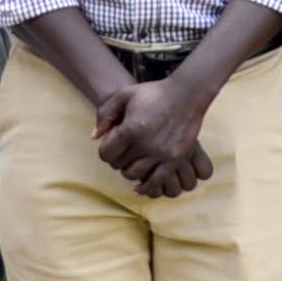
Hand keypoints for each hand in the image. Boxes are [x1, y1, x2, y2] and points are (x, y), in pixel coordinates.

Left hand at [95, 71, 212, 197]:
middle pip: (119, 165)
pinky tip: (140, 187)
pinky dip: (146, 187)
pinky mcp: (175, 159)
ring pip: (136, 175)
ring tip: (133, 162)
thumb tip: (94, 138)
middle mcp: (145, 144)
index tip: (112, 144)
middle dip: (117, 159)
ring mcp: (161, 154)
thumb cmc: (153, 93)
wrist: (186, 95)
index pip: (106, 153)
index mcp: (130, 129)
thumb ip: (105, 113)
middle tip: (123, 152)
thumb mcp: (124, 95)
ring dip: (130, 171)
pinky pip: (157, 181)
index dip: (105, 150)